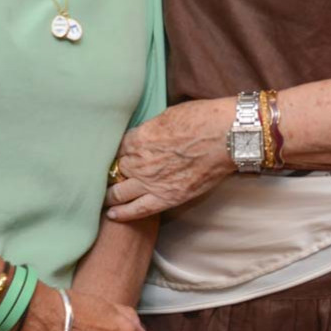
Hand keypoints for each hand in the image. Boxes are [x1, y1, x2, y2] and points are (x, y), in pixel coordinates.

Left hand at [104, 97, 234, 220]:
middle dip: (111, 174)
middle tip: (108, 178)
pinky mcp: (166, 197)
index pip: (116, 149)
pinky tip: (112, 214)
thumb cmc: (202, 119)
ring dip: (110, 195)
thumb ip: (150, 130)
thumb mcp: (168, 115)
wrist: (225, 136)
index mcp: (138, 138)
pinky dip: (122, 213)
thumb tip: (146, 135)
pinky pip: (137, 209)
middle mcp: (138, 162)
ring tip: (105, 198)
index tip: (117, 157)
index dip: (116, 154)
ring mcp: (150, 182)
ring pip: (118, 193)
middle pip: (114, 171)